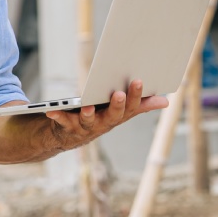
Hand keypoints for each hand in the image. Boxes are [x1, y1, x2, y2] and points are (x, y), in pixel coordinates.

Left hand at [45, 80, 167, 151]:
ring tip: (87, 106)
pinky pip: (63, 121)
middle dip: (117, 105)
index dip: (136, 95)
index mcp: (118, 116)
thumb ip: (141, 105)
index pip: (131, 107)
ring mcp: (86, 126)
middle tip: (119, 94)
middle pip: (113, 115)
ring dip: (89, 114)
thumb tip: (166, 101)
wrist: (72, 135)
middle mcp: (104, 123)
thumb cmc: (100, 117)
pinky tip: (51, 111)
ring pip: (89, 121)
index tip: (139, 80)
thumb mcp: (122, 111)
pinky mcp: (68, 126)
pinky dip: (57, 116)